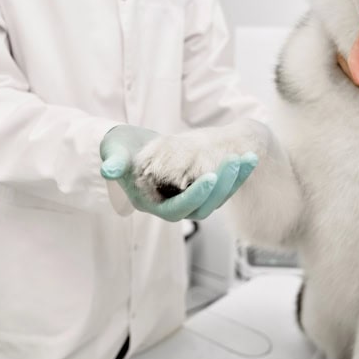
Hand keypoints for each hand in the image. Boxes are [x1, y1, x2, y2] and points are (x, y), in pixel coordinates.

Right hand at [100, 125, 257, 221]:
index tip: (211, 176)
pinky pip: (223, 186)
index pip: (179, 208)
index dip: (196, 195)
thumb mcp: (113, 154)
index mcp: (154, 204)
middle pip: (204, 207)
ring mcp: (189, 200)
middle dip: (222, 186)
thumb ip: (113, 162)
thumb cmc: (120, 152)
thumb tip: (109, 170)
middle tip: (234, 162)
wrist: (130, 149)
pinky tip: (249, 157)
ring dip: (235, 180)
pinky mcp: (201, 189)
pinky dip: (236, 173)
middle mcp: (174, 207)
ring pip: (218, 198)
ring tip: (248, 158)